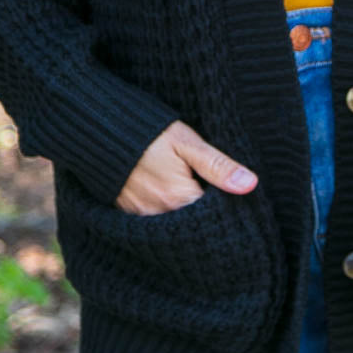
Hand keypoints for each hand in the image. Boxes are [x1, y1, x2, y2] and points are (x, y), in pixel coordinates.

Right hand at [116, 120, 257, 214]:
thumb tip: (250, 185)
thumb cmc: (149, 132)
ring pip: (175, 224)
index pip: (215, 213)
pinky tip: (169, 196)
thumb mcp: (187, 142)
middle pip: (195, 223)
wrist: (101, 129)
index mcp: (180, 198)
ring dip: (185, 213)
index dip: (225, 202)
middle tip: (206, 186)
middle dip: (206, 211)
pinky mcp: (128, 214)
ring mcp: (142, 217)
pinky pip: (154, 222)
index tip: (228, 189)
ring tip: (189, 191)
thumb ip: (218, 166)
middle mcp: (161, 214)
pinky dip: (165, 213)